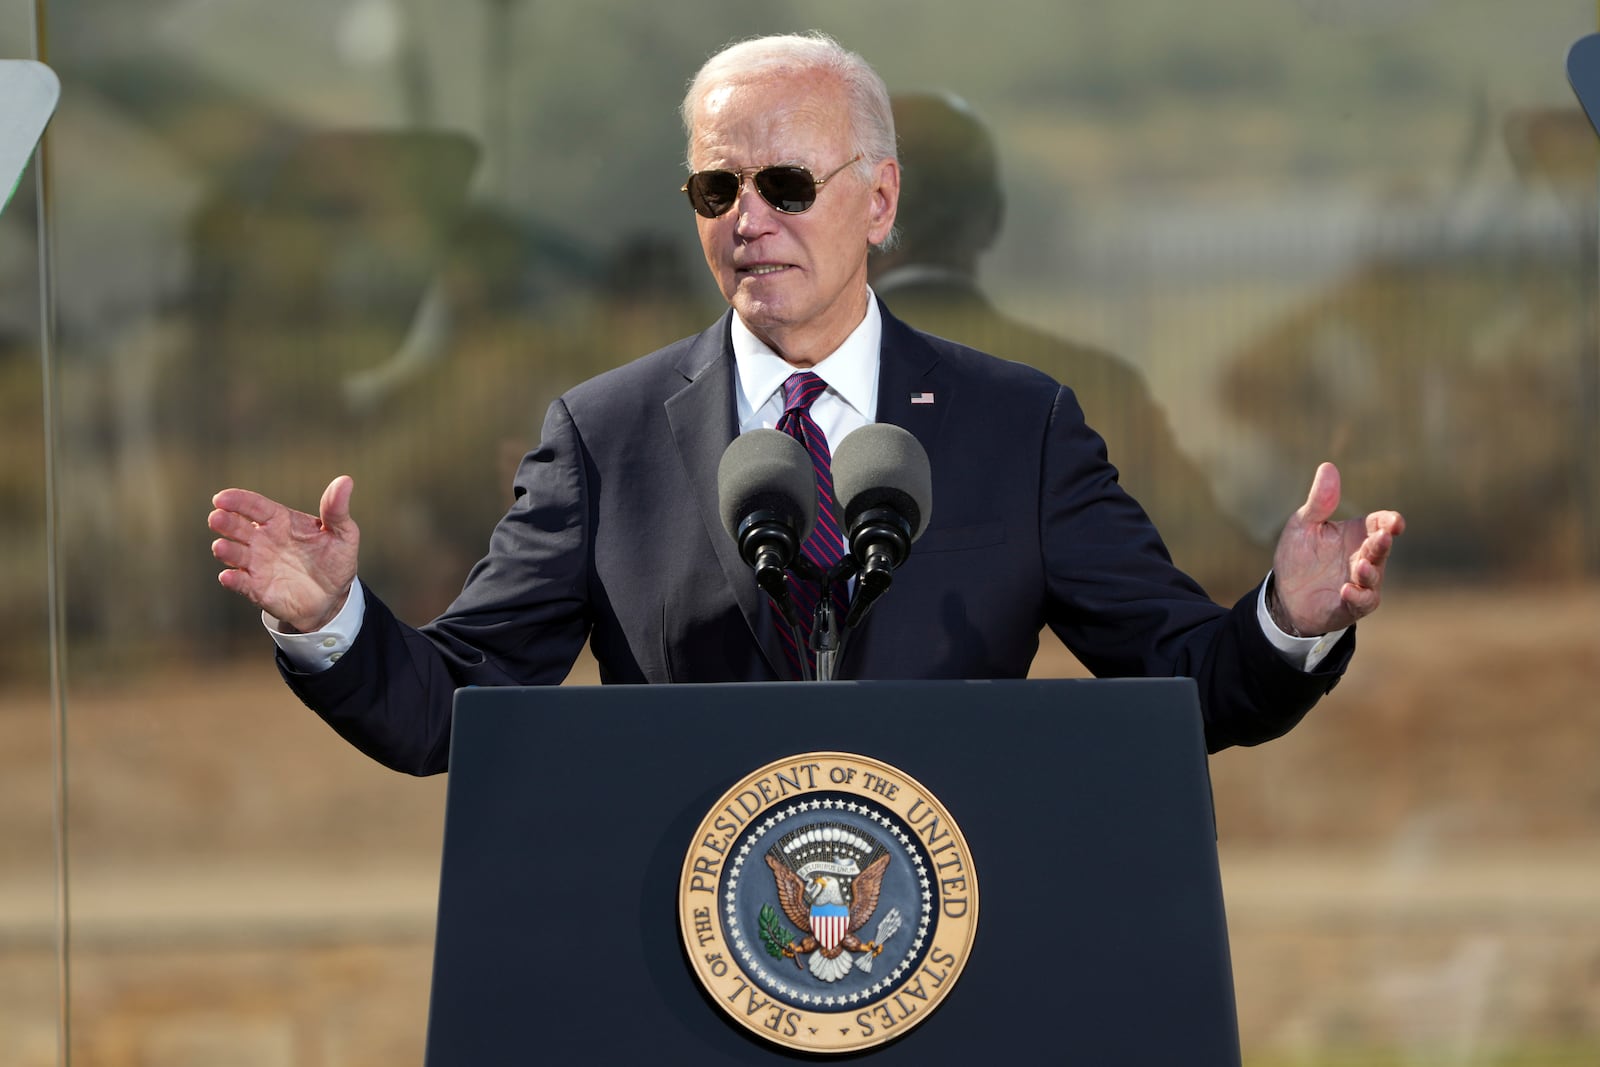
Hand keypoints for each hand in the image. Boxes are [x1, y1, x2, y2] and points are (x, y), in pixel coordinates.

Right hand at [209, 475, 360, 632]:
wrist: (333, 596)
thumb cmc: (335, 559)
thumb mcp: (343, 533)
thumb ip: (337, 509)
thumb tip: (345, 481)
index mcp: (280, 521)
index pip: (255, 506)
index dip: (238, 501)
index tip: (222, 498)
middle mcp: (263, 540)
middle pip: (238, 527)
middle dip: (226, 522)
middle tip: (216, 517)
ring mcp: (258, 564)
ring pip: (235, 554)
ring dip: (226, 550)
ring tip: (220, 547)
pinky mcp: (257, 588)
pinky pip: (242, 583)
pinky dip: (235, 580)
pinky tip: (229, 577)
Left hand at [1270, 462, 1404, 636]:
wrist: (1285, 596)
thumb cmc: (1299, 557)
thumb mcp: (1303, 525)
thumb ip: (1319, 501)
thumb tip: (1328, 467)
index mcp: (1356, 534)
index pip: (1380, 523)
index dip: (1389, 522)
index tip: (1393, 522)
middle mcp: (1364, 557)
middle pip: (1380, 548)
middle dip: (1382, 543)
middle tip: (1381, 537)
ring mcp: (1361, 582)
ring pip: (1374, 576)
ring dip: (1370, 571)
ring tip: (1361, 566)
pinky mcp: (1352, 605)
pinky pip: (1362, 601)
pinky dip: (1357, 596)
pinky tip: (1346, 590)